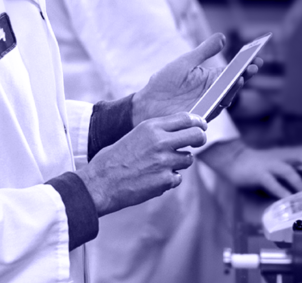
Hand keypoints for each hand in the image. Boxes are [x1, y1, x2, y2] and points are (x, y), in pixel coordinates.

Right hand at [76, 113, 207, 215]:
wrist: (101, 183)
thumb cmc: (113, 159)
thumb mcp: (134, 136)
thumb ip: (155, 133)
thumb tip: (176, 132)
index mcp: (151, 127)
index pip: (186, 118)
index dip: (197, 122)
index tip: (200, 126)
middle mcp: (161, 142)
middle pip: (196, 136)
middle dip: (200, 139)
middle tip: (198, 142)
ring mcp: (165, 162)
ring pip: (188, 159)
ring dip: (179, 162)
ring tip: (160, 165)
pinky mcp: (165, 180)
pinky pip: (177, 177)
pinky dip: (169, 179)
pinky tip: (153, 179)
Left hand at [132, 34, 262, 123]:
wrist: (147, 103)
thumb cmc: (164, 82)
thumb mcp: (185, 62)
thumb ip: (204, 51)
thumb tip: (223, 37)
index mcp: (211, 78)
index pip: (233, 71)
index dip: (245, 64)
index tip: (257, 55)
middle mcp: (213, 93)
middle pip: (234, 84)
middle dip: (245, 76)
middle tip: (255, 66)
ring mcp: (208, 105)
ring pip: (226, 98)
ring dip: (235, 89)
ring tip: (241, 77)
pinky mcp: (200, 116)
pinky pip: (213, 110)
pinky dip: (219, 102)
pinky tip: (223, 94)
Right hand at [200, 142, 301, 197]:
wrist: (235, 161)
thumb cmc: (260, 165)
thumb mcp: (278, 163)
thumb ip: (293, 170)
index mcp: (286, 153)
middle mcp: (280, 157)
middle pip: (301, 156)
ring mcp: (269, 165)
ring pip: (287, 170)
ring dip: (299, 182)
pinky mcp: (258, 175)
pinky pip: (271, 183)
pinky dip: (280, 191)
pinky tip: (287, 199)